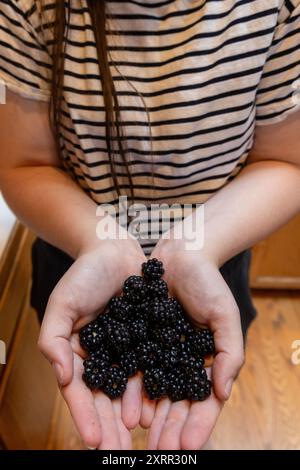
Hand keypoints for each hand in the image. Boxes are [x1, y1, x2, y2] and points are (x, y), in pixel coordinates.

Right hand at [38, 236, 146, 448]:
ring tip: (143, 438)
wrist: (115, 250)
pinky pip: (152, 366)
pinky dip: (154, 387)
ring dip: (134, 414)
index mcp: (80, 353)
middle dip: (111, 427)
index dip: (86, 416)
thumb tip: (63, 377)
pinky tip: (159, 406)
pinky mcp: (149, 339)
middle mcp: (105, 357)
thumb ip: (54, 340)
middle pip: (107, 398)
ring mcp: (127, 350)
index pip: (81, 392)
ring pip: (130, 388)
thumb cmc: (84, 275)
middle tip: (120, 454)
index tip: (95, 442)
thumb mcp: (62, 304)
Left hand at [141, 236, 243, 449]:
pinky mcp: (137, 340)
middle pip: (177, 402)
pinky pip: (134, 368)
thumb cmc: (208, 283)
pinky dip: (132, 389)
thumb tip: (222, 393)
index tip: (189, 445)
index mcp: (203, 360)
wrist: (180, 255)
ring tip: (142, 435)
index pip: (204, 399)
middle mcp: (180, 361)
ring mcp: (158, 352)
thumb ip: (229, 353)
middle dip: (171, 427)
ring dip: (150, 415)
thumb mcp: (224, 316)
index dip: (199, 423)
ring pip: (154, 391)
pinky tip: (127, 407)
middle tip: (162, 451)